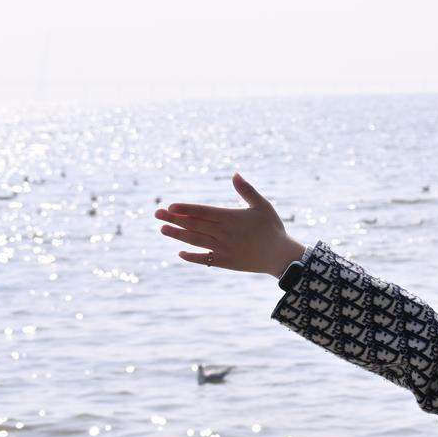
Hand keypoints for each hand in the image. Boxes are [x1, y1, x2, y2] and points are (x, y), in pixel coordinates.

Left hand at [154, 173, 305, 276]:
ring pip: (195, 240)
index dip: (185, 208)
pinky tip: (180, 252)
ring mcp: (223, 249)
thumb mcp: (262, 206)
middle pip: (194, 224)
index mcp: (231, 217)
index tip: (170, 206)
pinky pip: (205, 259)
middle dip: (174, 219)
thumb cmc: (273, 228)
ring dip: (177, 235)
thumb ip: (247, 191)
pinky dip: (192, 256)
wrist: (281, 256)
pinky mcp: (226, 262)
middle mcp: (224, 233)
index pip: (202, 211)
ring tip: (163, 229)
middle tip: (157, 214)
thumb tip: (235, 174)